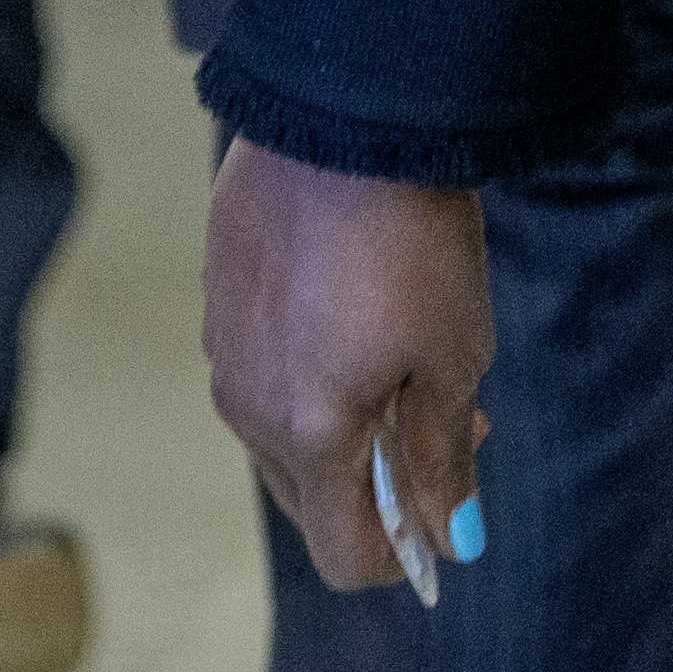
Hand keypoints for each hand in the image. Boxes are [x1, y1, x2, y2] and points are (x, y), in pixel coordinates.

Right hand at [208, 144, 494, 600]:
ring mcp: (223, 351)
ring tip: (414, 352)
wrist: (343, 117)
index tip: (452, 508)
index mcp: (308, 435)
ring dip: (350, 423)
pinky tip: (363, 305)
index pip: (342, 554)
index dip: (403, 553)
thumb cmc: (412, 239)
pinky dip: (316, 368)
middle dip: (382, 483)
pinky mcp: (218, 296)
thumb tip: (450, 535)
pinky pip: (266, 367)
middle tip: (454, 417)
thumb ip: (443, 453)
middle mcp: (248, 408)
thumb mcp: (454, 353)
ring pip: (288, 432)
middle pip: (313, 498)